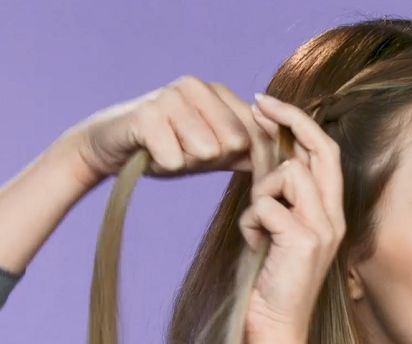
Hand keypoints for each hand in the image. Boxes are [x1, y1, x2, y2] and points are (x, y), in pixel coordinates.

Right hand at [61, 75, 263, 188]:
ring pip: (207, 151)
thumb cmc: (166, 148)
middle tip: (187, 154)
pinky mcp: (148, 113)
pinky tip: (152, 154)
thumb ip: (245, 151)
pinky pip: (176, 159)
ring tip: (169, 151)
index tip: (243, 175)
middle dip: (213, 160)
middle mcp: (198, 86)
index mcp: (219, 93)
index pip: (257, 132)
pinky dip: (165, 165)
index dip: (256, 161)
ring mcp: (172, 95)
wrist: (110, 146)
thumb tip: (286, 162)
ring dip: (187, 162)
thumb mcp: (212, 150)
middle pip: (234, 143)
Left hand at [240, 94, 345, 343]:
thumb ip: (275, 190)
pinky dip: (250, 223)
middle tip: (258, 103)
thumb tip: (265, 148)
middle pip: (322, 150)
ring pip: (287, 175)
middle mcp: (334, 217)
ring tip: (257, 226)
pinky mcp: (303, 242)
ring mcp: (323, 229)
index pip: (325, 153)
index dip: (300, 123)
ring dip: (259, 194)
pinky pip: (264, 206)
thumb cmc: (270, 279)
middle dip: (290, 119)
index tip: (269, 105)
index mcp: (330, 212)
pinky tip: (255, 246)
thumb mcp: (274, 225)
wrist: (275, 327)